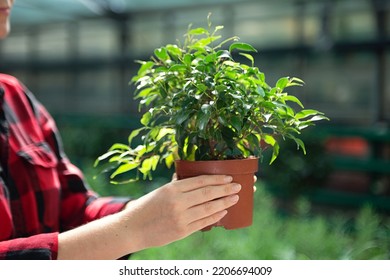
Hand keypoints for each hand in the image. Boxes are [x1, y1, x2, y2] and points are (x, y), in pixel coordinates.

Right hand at [122, 175, 240, 250]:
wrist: (132, 229)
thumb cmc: (146, 207)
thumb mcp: (160, 191)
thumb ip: (176, 185)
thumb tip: (191, 176)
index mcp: (172, 189)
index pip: (200, 181)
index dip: (216, 179)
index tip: (228, 177)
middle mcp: (178, 202)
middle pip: (208, 193)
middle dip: (225, 189)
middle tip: (238, 186)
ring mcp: (181, 217)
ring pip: (209, 208)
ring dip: (224, 202)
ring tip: (235, 198)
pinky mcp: (182, 231)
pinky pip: (204, 222)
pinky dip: (215, 216)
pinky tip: (223, 212)